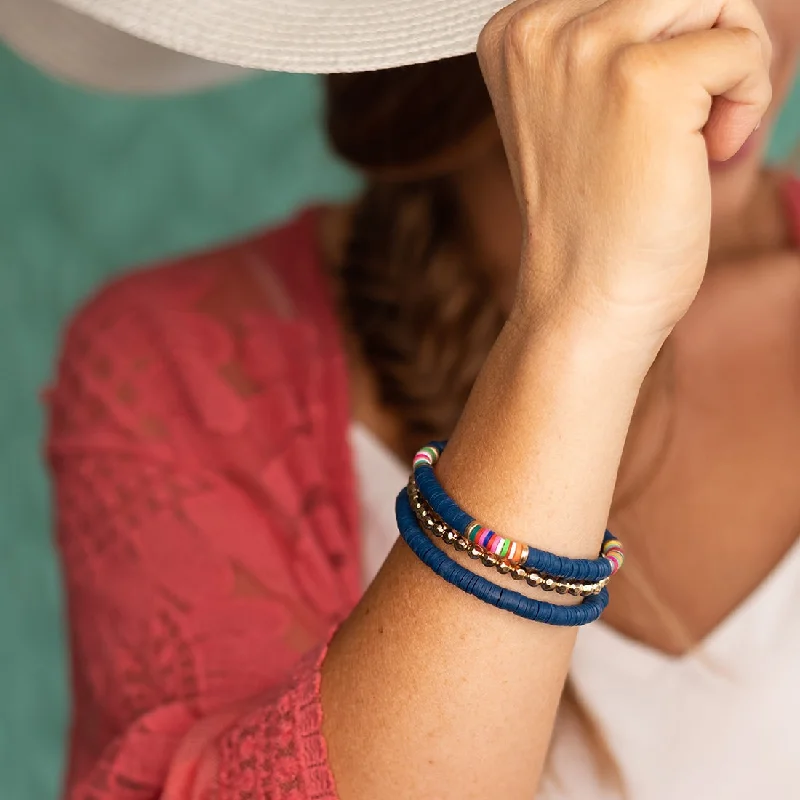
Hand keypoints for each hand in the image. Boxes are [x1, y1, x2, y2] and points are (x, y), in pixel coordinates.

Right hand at [477, 0, 772, 345]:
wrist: (583, 300)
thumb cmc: (596, 214)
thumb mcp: (582, 103)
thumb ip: (613, 33)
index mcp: (514, 31)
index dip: (658, 44)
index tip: (632, 117)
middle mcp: (539, 27)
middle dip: (699, 47)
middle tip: (676, 124)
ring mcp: (587, 49)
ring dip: (726, 68)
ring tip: (692, 136)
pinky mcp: (643, 80)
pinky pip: (741, 46)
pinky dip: (747, 101)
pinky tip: (705, 155)